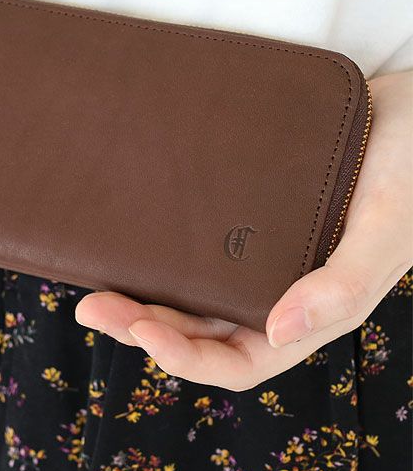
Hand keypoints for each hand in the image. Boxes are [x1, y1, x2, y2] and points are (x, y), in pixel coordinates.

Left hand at [74, 70, 412, 389]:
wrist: (410, 109)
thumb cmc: (410, 170)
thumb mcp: (387, 229)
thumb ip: (344, 285)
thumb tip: (279, 331)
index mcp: (309, 312)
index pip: (236, 361)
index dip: (183, 358)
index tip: (137, 329)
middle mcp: (276, 293)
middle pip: (198, 333)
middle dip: (141, 328)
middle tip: (89, 303)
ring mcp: (257, 258)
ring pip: (188, 296)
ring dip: (140, 297)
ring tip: (91, 280)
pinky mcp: (244, 221)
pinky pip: (195, 250)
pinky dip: (159, 255)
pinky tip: (127, 240)